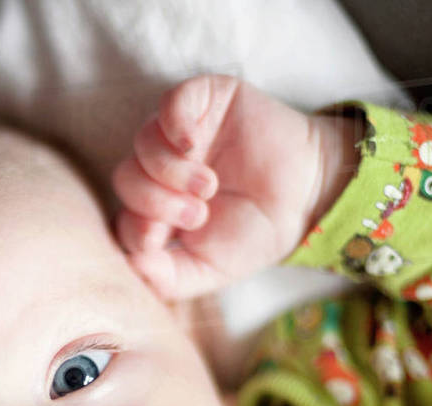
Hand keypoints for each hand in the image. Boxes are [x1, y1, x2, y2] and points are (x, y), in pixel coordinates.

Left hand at [113, 74, 360, 300]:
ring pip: (144, 143)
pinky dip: (173, 124)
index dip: (135, 228)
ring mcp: (180, 133)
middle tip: (198, 213)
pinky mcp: (203, 101)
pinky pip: (171, 102)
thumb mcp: (210, 269)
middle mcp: (163, 169)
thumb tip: (129, 266)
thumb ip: (166, 279)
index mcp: (160, 208)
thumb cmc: (258, 232)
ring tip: (209, 186)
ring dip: (170, 171)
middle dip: (155, 202)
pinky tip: (193, 144)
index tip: (159, 239)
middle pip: (126, 178)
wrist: (308, 197)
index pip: (123, 215)